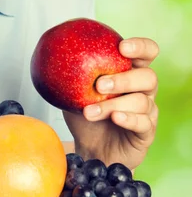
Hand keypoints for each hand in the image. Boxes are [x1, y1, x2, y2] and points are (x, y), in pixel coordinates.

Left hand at [63, 37, 158, 170]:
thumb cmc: (86, 116)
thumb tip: (48, 52)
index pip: (147, 52)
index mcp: (130, 72)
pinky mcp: (147, 132)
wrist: (91, 150)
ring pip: (141, 101)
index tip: (121, 47)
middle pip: (148, 77)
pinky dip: (128, 118)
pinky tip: (114, 118)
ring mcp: (148, 111)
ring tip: (89, 111)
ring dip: (113, 105)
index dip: (140, 47)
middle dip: (124, 78)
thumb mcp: (74, 92)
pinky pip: (143, 123)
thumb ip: (70, 73)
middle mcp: (144, 90)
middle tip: (98, 85)